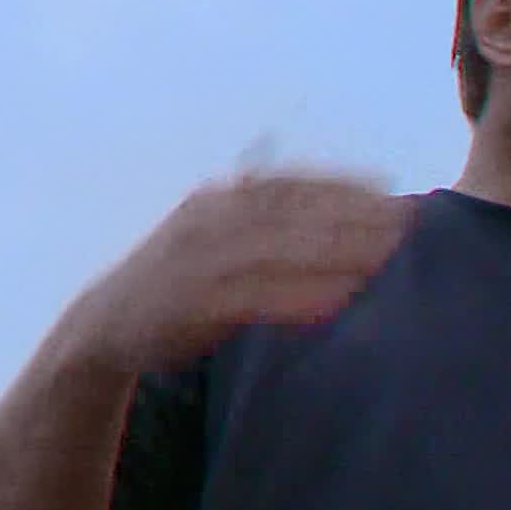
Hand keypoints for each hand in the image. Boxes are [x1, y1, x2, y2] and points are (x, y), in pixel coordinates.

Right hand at [69, 169, 413, 371]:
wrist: (103, 326)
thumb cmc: (180, 282)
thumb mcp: (216, 236)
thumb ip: (266, 223)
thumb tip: (340, 217)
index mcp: (217, 200)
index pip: (289, 183)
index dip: (341, 183)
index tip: (391, 188)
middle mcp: (208, 220)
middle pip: (294, 213)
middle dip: (353, 216)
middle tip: (407, 223)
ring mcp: (198, 261)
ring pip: (280, 251)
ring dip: (337, 252)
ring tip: (386, 257)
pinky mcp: (191, 305)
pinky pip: (255, 299)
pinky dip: (299, 298)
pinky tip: (339, 300)